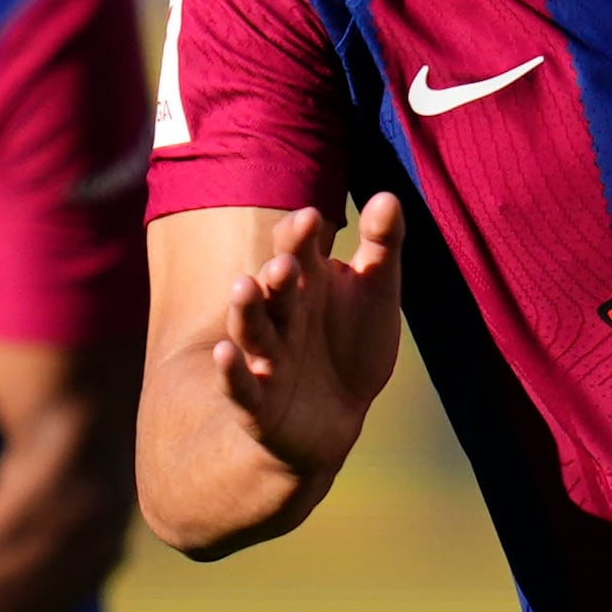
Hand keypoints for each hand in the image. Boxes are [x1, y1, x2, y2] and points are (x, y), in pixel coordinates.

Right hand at [210, 194, 406, 488]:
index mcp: (305, 284)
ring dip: (246, 311)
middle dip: (279, 276)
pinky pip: (241, 387)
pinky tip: (223, 355)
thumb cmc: (352, 345)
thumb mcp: (375, 293)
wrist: (336, 417)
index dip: (300, 237)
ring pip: (252, 331)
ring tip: (244, 287)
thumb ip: (381, 246)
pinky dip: (231, 373)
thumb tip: (388, 195)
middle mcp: (280, 316)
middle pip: (275, 290)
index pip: (297, 251)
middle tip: (286, 261)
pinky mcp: (258, 403)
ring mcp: (267, 358)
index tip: (311, 218)